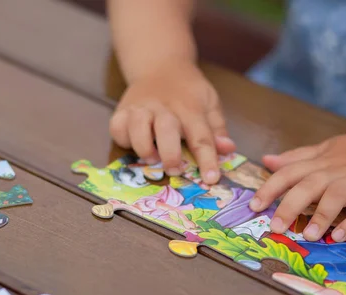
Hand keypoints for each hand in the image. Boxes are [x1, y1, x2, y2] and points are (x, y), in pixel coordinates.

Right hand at [109, 62, 235, 183]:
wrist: (160, 65)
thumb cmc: (188, 92)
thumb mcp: (209, 103)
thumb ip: (217, 129)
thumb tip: (228, 149)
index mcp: (190, 108)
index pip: (201, 136)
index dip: (207, 159)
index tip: (212, 179)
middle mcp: (164, 107)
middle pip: (167, 130)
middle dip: (170, 154)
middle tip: (175, 170)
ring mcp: (141, 108)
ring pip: (137, 127)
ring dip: (144, 147)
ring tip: (152, 159)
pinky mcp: (122, 110)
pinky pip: (117, 127)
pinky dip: (123, 139)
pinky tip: (134, 144)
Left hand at [249, 126, 345, 241]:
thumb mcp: (327, 149)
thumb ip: (297, 157)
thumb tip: (267, 161)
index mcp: (322, 161)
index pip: (290, 172)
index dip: (270, 188)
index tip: (253, 206)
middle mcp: (338, 171)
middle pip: (309, 185)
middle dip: (290, 205)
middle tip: (274, 227)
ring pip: (337, 196)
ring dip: (321, 215)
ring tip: (307, 235)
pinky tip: (339, 236)